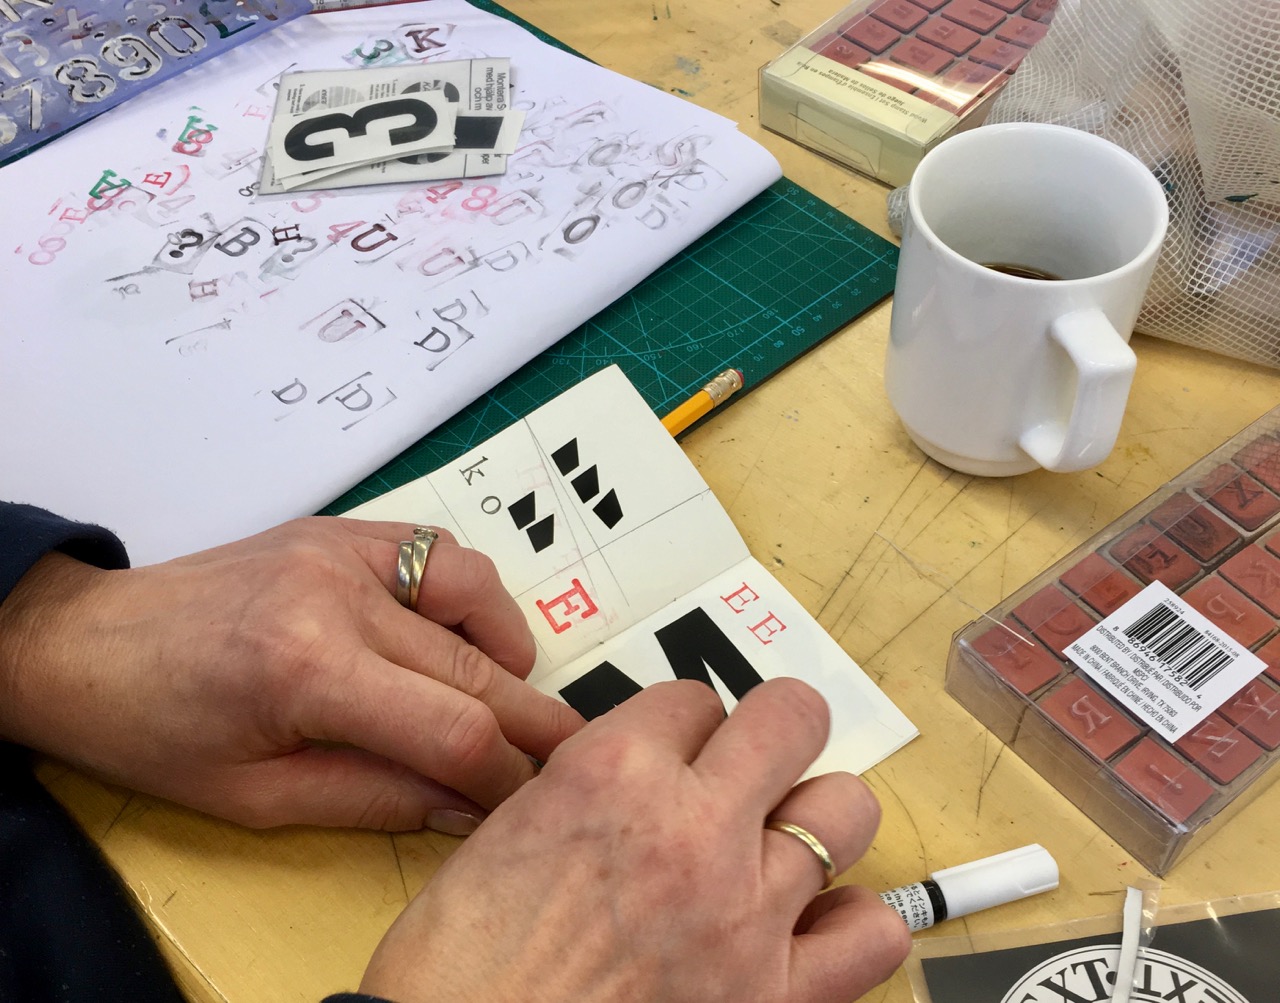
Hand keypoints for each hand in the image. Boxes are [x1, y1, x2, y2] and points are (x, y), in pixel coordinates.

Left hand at [0, 517, 583, 830]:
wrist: (85, 644)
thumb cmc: (156, 733)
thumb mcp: (260, 798)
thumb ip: (378, 799)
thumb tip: (472, 809)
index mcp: (310, 671)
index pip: (454, 729)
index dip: (505, 775)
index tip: (525, 802)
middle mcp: (338, 595)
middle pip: (477, 664)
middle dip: (530, 723)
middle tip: (563, 757)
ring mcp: (343, 550)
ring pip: (474, 589)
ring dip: (509, 647)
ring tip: (507, 694)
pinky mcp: (340, 530)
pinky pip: (436, 549)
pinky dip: (469, 594)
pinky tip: (463, 633)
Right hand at [360, 678, 910, 1002]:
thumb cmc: (457, 970)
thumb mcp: (504, 837)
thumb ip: (589, 790)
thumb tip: (641, 775)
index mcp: (611, 774)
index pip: (692, 697)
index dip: (682, 726)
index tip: (673, 752)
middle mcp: (692, 828)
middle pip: (790, 718)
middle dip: (771, 731)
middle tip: (750, 763)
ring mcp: (747, 913)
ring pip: (846, 810)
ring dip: (814, 817)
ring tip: (781, 843)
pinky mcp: (776, 998)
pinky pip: (872, 933)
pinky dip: (852, 922)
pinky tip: (811, 927)